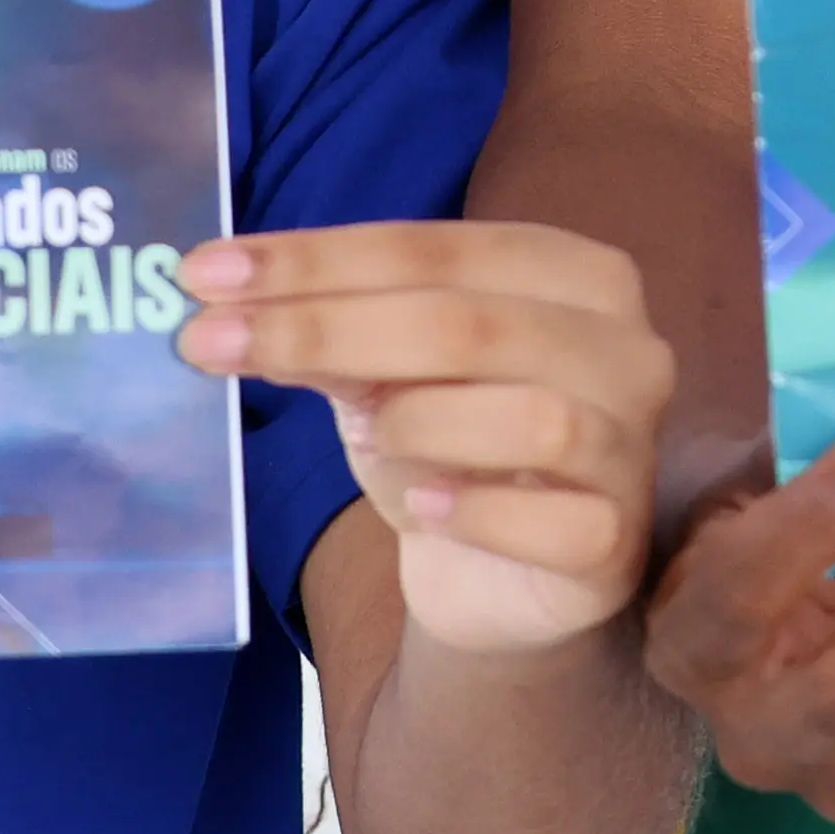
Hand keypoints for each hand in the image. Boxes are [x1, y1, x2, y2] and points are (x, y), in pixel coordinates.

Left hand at [177, 220, 672, 659]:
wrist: (503, 583)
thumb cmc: (451, 448)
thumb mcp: (384, 376)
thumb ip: (328, 334)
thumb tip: (225, 299)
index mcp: (574, 274)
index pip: (434, 250)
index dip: (315, 260)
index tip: (204, 275)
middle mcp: (625, 347)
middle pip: (467, 323)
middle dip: (323, 329)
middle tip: (207, 343)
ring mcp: (631, 446)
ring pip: (529, 415)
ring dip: (418, 423)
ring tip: (368, 436)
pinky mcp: (615, 542)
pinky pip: (552, 523)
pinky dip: (477, 511)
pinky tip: (427, 509)